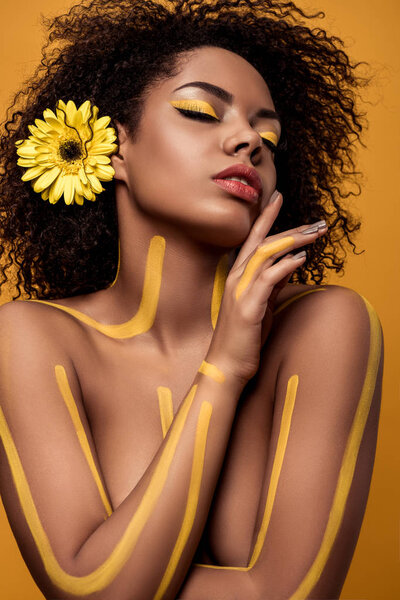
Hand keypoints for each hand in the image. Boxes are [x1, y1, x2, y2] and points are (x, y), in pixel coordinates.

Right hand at [207, 191, 326, 383]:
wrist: (226, 366)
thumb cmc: (244, 338)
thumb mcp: (262, 305)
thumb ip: (273, 282)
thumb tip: (291, 262)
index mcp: (238, 277)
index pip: (253, 240)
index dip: (265, 217)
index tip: (278, 197)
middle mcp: (236, 279)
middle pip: (263, 243)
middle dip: (291, 228)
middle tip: (318, 222)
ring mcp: (240, 291)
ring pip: (266, 255)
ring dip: (293, 241)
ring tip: (315, 234)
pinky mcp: (247, 307)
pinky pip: (268, 279)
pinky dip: (285, 265)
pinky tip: (301, 258)